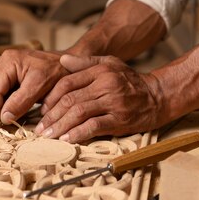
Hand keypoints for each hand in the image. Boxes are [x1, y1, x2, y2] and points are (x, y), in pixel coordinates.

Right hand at [0, 49, 68, 124]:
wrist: (69, 63)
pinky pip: (2, 94)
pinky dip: (7, 104)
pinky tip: (17, 110)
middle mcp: (2, 64)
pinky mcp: (9, 77)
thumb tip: (3, 118)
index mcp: (7, 62)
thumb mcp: (40, 86)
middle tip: (7, 125)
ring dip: (1, 108)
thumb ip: (20, 102)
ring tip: (13, 118)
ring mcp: (4, 70)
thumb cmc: (57, 70)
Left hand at [35, 54, 167, 142]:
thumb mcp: (109, 63)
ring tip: (48, 135)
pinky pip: (94, 126)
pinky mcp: (120, 120)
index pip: (67, 82)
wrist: (158, 96)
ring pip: (79, 113)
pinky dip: (78, 134)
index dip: (51, 97)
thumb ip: (85, 62)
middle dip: (51, 115)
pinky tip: (67, 139)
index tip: (42, 110)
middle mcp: (105, 85)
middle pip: (70, 99)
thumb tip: (61, 60)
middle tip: (40, 128)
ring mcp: (113, 103)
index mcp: (100, 71)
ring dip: (60, 126)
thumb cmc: (130, 80)